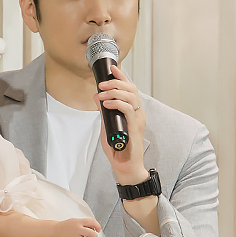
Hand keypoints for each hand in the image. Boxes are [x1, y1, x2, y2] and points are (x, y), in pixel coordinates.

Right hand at [55, 217, 102, 236]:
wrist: (56, 231)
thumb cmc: (67, 226)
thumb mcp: (76, 221)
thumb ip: (86, 224)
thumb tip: (95, 229)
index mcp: (79, 222)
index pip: (92, 222)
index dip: (98, 226)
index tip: (98, 229)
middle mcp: (77, 230)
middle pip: (91, 234)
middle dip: (95, 236)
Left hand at [96, 63, 148, 183]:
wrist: (126, 166)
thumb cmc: (118, 148)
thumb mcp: (107, 126)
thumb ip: (104, 112)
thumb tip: (97, 96)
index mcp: (133, 111)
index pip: (130, 89)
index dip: (122, 77)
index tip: (112, 69)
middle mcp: (138, 113)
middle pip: (131, 89)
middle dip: (115, 83)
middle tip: (101, 84)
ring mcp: (138, 120)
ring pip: (131, 97)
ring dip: (114, 92)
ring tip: (102, 94)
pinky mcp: (135, 128)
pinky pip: (128, 110)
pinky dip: (116, 103)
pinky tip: (106, 104)